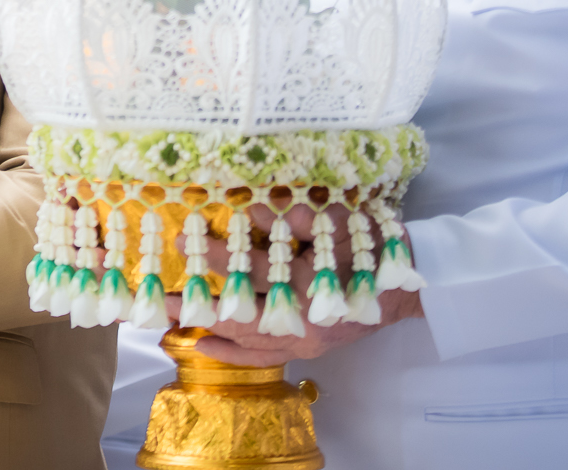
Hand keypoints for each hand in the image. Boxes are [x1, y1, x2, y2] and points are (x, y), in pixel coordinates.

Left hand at [191, 203, 421, 364]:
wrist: (405, 289)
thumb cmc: (369, 250)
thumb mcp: (341, 226)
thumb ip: (304, 222)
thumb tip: (265, 211)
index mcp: (313, 284)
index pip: (256, 271)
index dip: (221, 258)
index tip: (190, 243)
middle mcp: (306, 316)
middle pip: (243, 310)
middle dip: (202, 303)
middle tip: (162, 295)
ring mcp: (305, 337)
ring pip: (248, 336)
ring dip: (210, 327)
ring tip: (170, 318)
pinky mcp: (307, 349)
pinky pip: (264, 356)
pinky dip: (235, 353)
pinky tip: (205, 347)